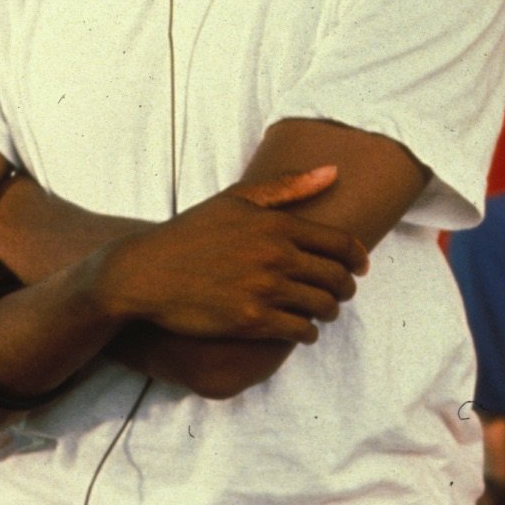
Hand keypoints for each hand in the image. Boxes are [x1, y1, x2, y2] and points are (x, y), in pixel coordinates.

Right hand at [93, 167, 368, 345]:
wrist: (144, 273)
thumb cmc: (191, 233)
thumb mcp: (237, 198)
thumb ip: (288, 186)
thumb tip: (334, 172)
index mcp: (279, 225)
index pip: (342, 244)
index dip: (358, 258)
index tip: (360, 267)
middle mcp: (277, 257)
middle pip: (337, 277)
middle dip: (346, 287)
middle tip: (342, 292)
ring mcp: (264, 290)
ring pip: (322, 306)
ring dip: (329, 311)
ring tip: (324, 311)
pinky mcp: (250, 320)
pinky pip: (298, 330)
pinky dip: (307, 333)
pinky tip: (302, 330)